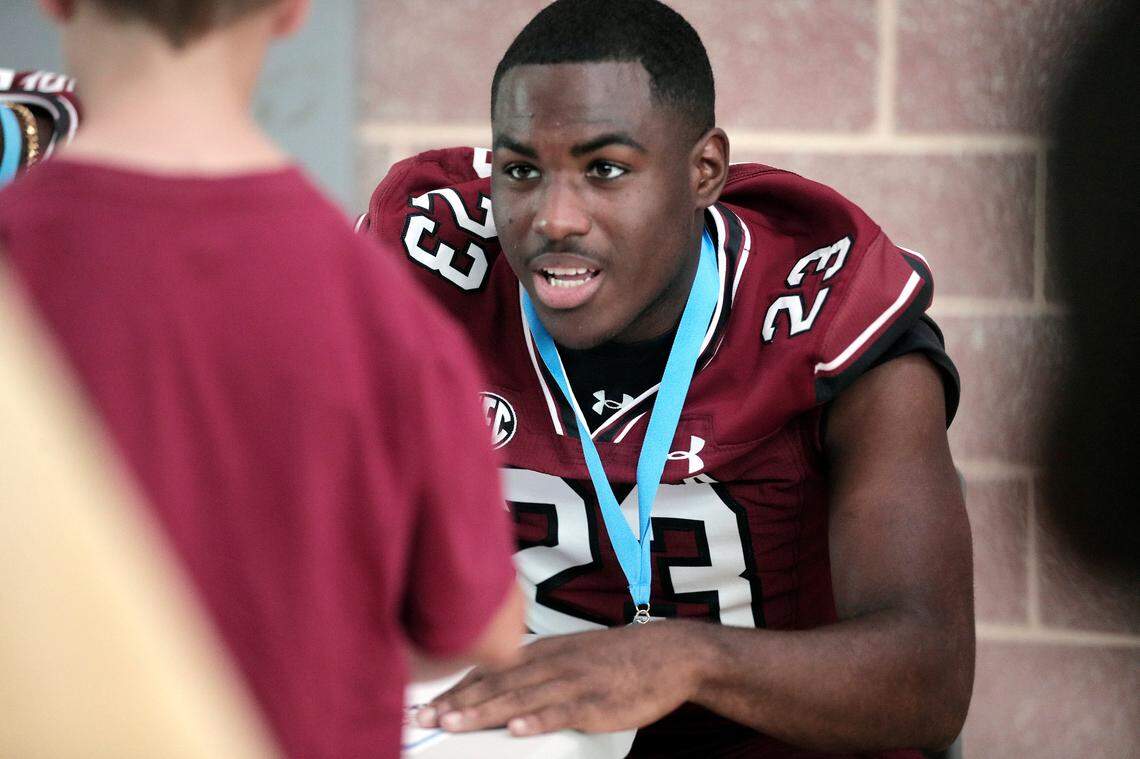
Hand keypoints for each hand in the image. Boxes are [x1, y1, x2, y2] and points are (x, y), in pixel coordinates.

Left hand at [416, 621, 705, 736]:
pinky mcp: (599, 702)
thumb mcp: (570, 653)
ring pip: (522, 697)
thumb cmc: (616, 658)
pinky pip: (564, 712)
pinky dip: (539, 720)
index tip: (424, 703)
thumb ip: (534, 667)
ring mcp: (575, 682)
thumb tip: (496, 684)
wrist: (668, 653)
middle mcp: (552, 663)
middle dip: (456, 701)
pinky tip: (516, 729)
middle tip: (422, 717)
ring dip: (484, 710)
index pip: (490, 668)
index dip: (455, 686)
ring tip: (453, 724)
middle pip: (497, 682)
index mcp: (543, 651)